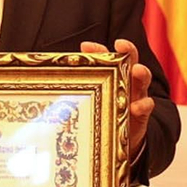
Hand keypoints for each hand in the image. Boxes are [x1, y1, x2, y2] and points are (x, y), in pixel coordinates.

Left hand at [81, 39, 153, 162]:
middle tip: (122, 45)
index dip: (99, 50)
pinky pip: (146, 106)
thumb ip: (74, 91)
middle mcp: (125, 83)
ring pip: (142, 80)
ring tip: (137, 70)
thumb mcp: (88, 103)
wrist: (116, 141)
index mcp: (112, 77)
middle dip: (128, 51)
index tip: (87, 46)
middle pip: (130, 61)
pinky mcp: (141, 115)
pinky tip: (136, 106)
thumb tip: (40, 83)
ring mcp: (135, 97)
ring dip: (141, 73)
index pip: (106, 58)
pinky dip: (143, 105)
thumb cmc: (99, 116)